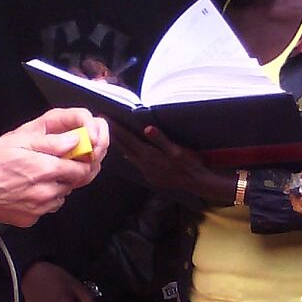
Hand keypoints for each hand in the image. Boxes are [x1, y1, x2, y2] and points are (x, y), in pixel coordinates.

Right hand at [0, 108, 104, 224]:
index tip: (76, 154)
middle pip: (74, 183)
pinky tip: (26, 189)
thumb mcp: (18, 140)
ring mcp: (39, 209)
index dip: (82, 160)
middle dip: (69, 172)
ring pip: (61, 196)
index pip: (83, 168)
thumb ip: (51, 142)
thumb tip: (75, 141)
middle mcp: (46, 192)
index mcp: (46, 169)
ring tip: (34, 175)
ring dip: (56, 186)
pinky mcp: (31, 219)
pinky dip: (43, 199)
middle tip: (51, 162)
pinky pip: (47, 208)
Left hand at [112, 125, 236, 206]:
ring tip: (113, 137)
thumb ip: (161, 140)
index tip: (106, 118)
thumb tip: (147, 128)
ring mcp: (147, 172)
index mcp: (149, 156)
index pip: (128, 139)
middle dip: (115, 135)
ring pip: (129, 157)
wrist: (196, 182)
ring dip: (121, 146)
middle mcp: (144, 164)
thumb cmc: (189, 164)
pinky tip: (131, 154)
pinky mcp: (152, 177)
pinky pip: (137, 164)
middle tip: (105, 124)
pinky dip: (131, 155)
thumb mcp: (176, 150)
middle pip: (125, 148)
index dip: (117, 128)